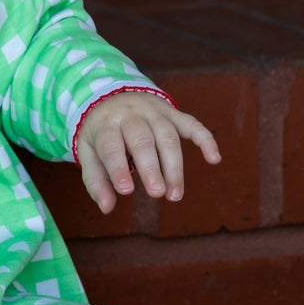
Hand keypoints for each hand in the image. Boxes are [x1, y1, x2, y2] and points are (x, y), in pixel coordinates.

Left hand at [75, 91, 219, 213]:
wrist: (114, 95)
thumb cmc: (101, 133)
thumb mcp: (89, 153)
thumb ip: (96, 181)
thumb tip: (107, 208)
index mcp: (106, 123)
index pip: (111, 146)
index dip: (117, 168)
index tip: (126, 191)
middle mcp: (131, 114)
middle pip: (142, 140)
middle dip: (151, 167)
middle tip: (157, 193)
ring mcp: (154, 111)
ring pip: (168, 136)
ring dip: (174, 166)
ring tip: (175, 194)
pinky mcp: (173, 113)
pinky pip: (191, 123)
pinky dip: (205, 139)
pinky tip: (214, 158)